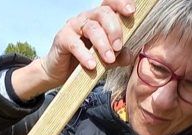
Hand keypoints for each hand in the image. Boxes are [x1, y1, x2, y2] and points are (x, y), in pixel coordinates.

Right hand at [11, 0, 135, 99]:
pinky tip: (92, 65)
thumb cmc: (84, 61)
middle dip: (114, 30)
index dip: (121, 3)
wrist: (60, 72)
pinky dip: (85, 55)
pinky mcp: (62, 38)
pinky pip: (75, 44)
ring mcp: (74, 26)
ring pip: (92, 28)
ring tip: (109, 59)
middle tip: (118, 47)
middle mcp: (87, 18)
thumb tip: (130, 56)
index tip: (131, 12)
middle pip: (104, 13)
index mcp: (100, 18)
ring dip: (103, 44)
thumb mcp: (106, 59)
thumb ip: (119, 56)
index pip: (111, 4)